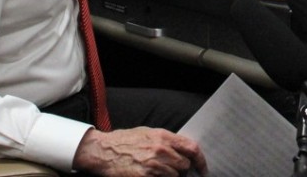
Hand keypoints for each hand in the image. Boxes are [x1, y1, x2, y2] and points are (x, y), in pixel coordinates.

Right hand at [73, 127, 207, 176]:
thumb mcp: (148, 133)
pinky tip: (152, 176)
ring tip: (159, 172)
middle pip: (185, 165)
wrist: (104, 151)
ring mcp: (153, 165)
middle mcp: (161, 150)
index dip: (201, 160)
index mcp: (163, 136)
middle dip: (182, 169)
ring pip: (175, 175)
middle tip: (174, 169)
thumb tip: (183, 150)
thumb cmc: (125, 141)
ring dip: (171, 176)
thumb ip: (167, 140)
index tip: (203, 168)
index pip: (192, 148)